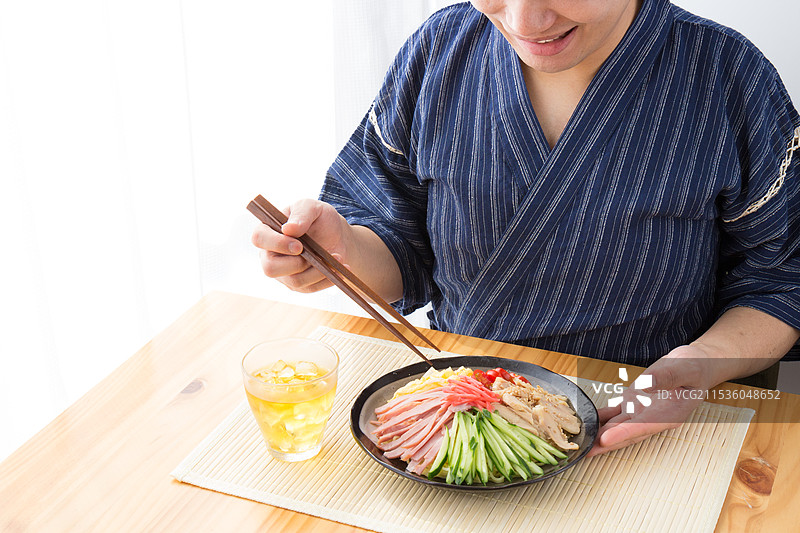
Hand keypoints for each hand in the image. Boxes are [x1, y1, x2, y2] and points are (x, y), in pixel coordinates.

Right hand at [251, 199, 351, 292]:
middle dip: (296, 264)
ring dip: (318, 271)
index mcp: (268, 231)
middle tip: (318, 256)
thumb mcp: (313, 207)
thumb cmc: (319, 219)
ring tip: (337, 258)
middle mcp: (270, 254)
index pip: (259, 239)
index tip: (299, 245)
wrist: (336, 236)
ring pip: (294, 281)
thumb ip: (301, 214)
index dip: (277, 244)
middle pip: (270, 268)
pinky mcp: (299, 285)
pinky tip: (339, 270)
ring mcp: (283, 272)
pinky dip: (327, 279)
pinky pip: (310, 287)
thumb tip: (288, 229)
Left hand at [587, 345, 711, 456]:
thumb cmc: (694, 367)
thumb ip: (667, 377)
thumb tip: (647, 384)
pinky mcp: (633, 402)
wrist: (694, 364)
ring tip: (581, 443)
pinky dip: (600, 417)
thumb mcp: (685, 369)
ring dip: (599, 434)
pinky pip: (614, 412)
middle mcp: (653, 417)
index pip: (643, 427)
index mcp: (669, 414)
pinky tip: (585, 422)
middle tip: (585, 452)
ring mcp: (642, 411)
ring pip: (617, 426)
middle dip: (605, 443)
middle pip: (627, 433)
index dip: (624, 434)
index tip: (606, 440)